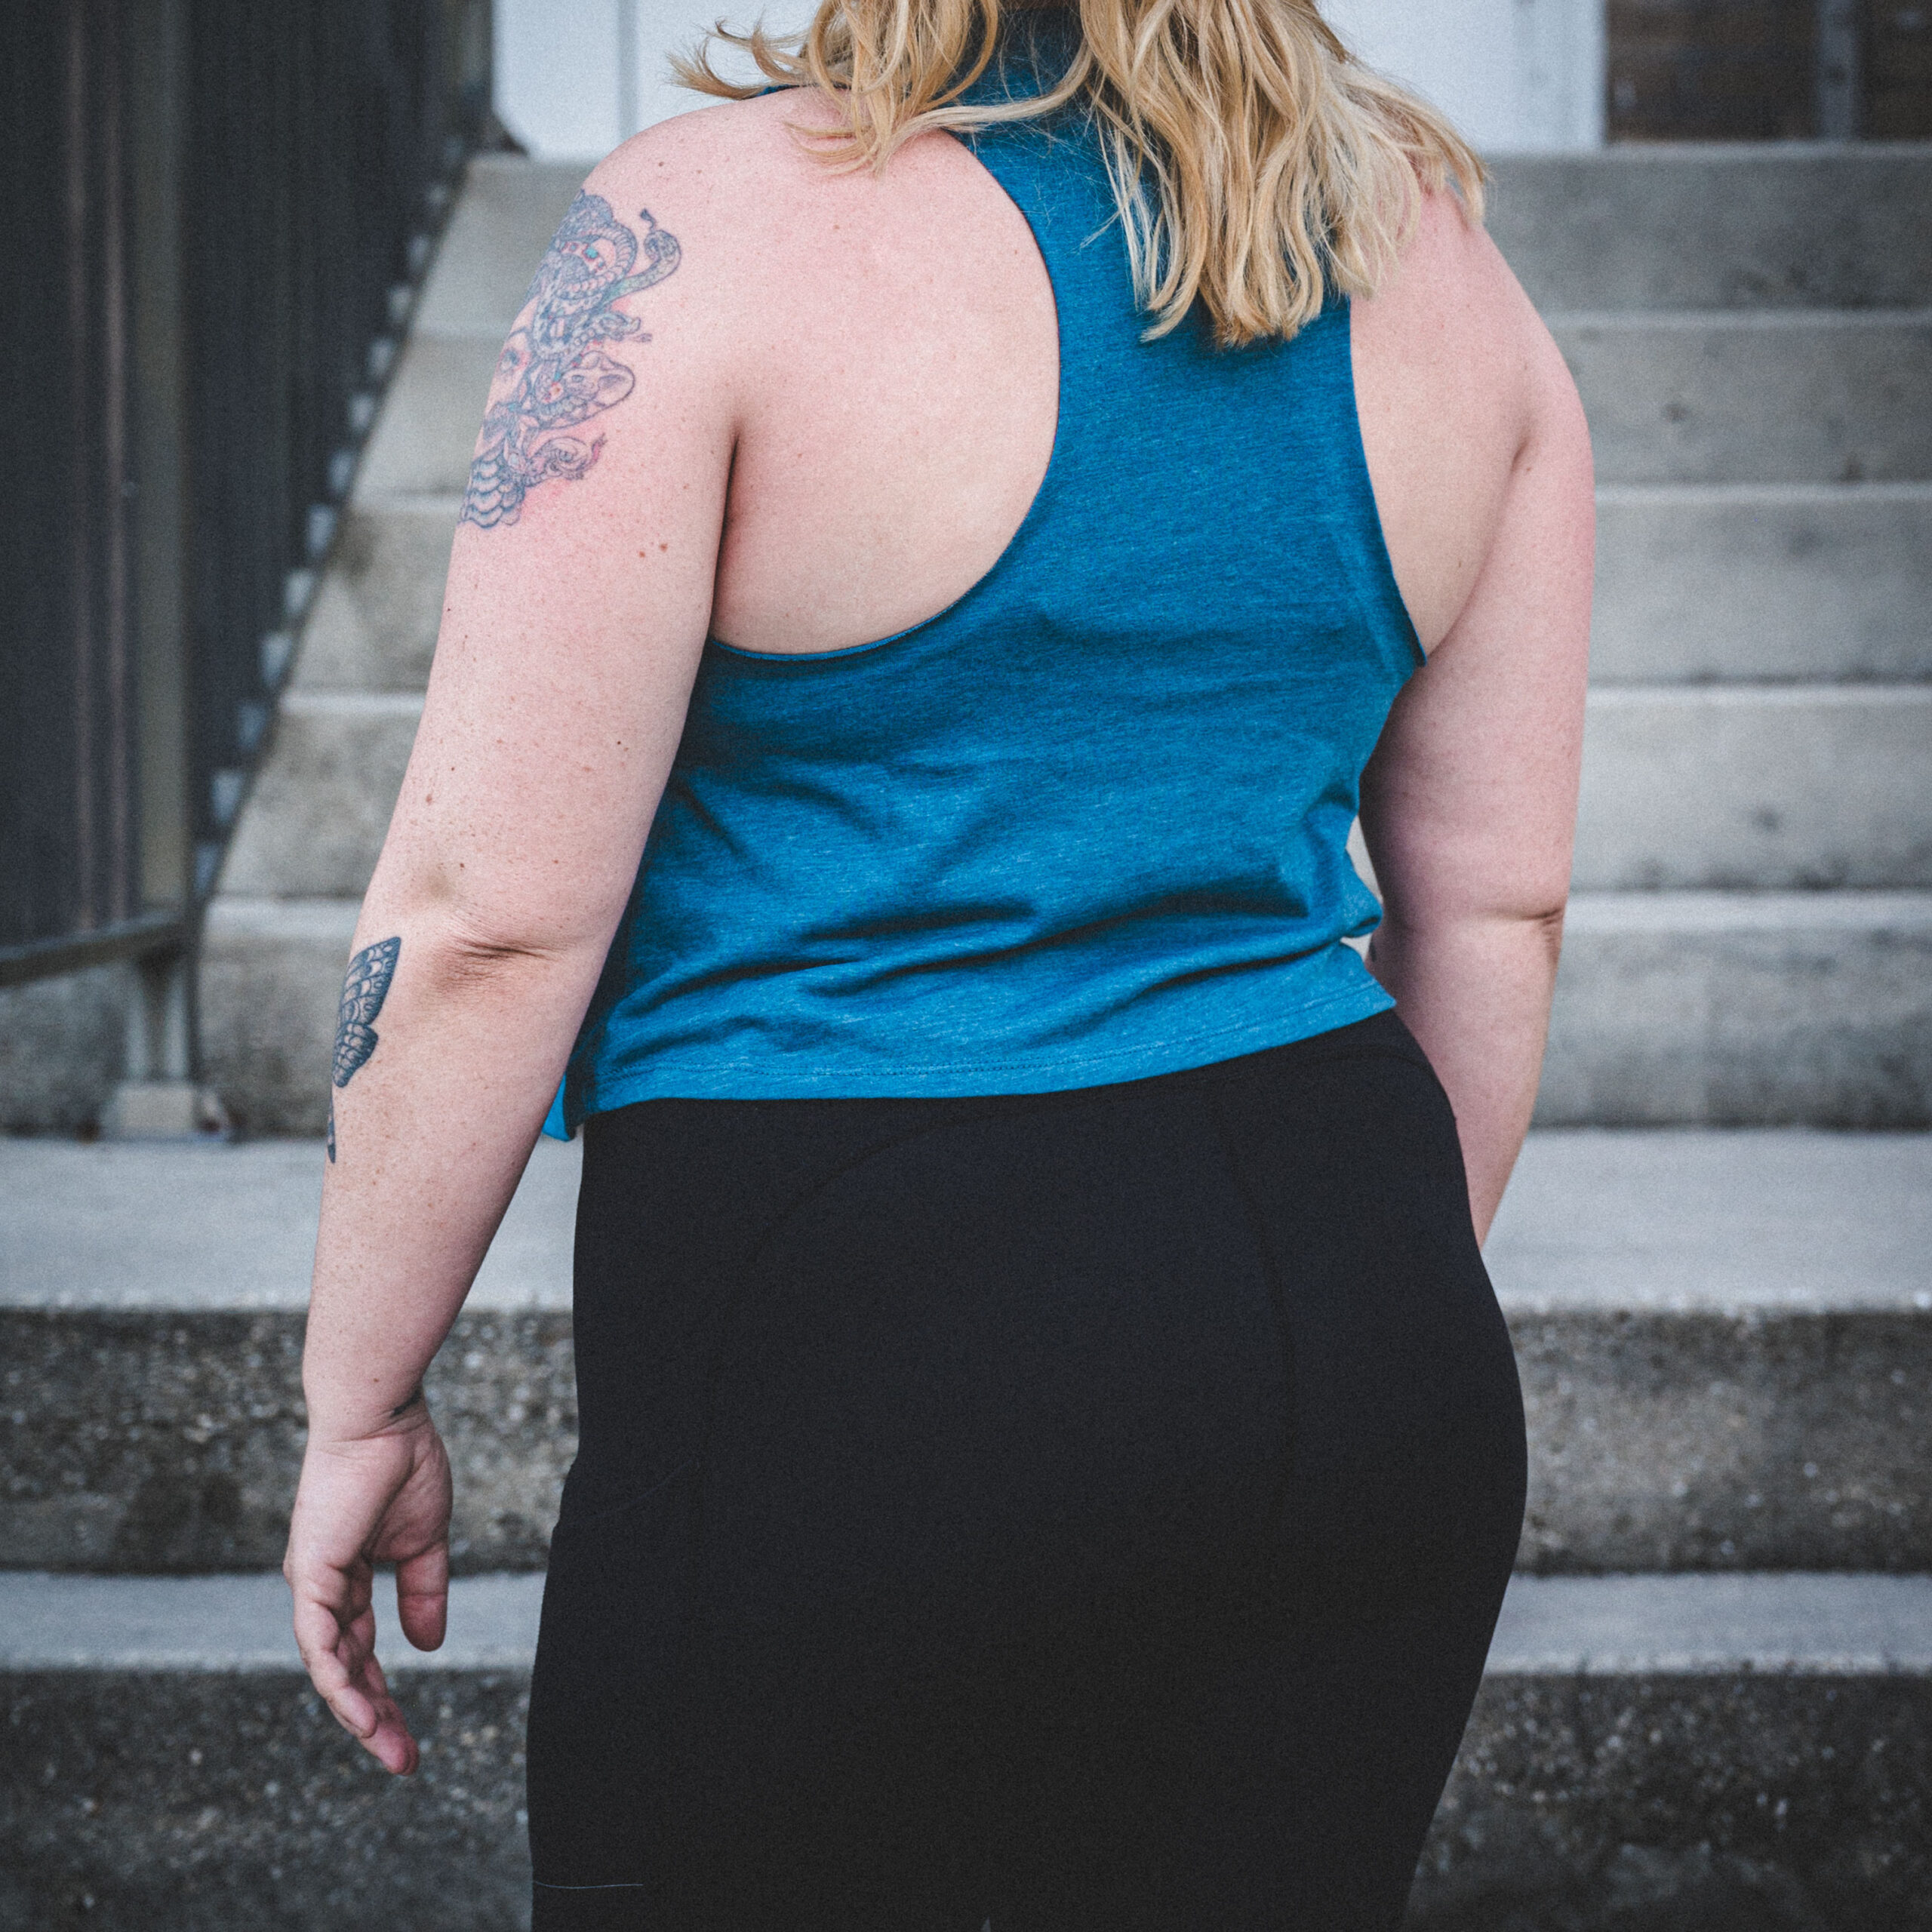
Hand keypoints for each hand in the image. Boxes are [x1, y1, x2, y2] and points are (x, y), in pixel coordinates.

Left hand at [284, 1401, 453, 1774]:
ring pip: (330, 1666)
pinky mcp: (311, 1577)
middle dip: (373, 1717)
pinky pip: (320, 1644)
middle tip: (403, 1761)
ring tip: (391, 1750)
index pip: (360, 1651)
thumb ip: (423, 1591)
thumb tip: (428, 1645)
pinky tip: (361, 1714)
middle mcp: (321, 1589)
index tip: (410, 1735)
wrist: (381, 1417)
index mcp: (346, 1578)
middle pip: (344, 1669)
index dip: (383, 1692)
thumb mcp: (424, 1540)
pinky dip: (338, 1682)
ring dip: (359, 1712)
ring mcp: (312, 1585)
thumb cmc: (401, 1463)